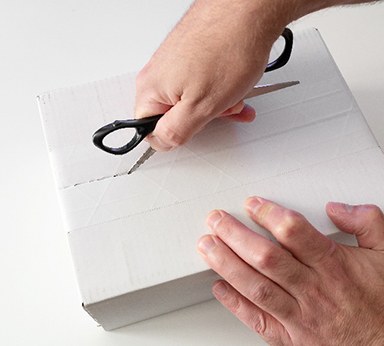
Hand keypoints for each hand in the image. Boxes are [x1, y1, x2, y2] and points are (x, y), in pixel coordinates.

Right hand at [135, 0, 288, 150]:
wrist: (248, 9)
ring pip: (190, 99)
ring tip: (234, 95)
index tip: (195, 130)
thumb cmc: (228, 48)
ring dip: (215, 104)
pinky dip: (218, 88)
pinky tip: (234, 85)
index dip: (176, 136)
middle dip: (201, 119)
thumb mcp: (200, 108)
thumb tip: (161, 142)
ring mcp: (174, 62)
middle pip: (173, 115)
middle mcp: (157, 74)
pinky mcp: (189, 54)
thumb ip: (175, 132)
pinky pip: (200, 82)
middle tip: (220, 111)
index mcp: (150, 89)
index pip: (150, 131)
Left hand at [198, 197, 383, 344]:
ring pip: (255, 286)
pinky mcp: (291, 337)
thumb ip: (366, 224)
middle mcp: (312, 290)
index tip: (251, 204)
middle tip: (216, 220)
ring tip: (207, 246)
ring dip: (227, 264)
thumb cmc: (383, 302)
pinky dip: (235, 303)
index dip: (268, 214)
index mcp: (334, 266)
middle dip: (235, 235)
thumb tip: (337, 208)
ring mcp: (299, 316)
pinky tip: (218, 287)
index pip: (293, 232)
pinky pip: (258, 320)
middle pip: (265, 257)